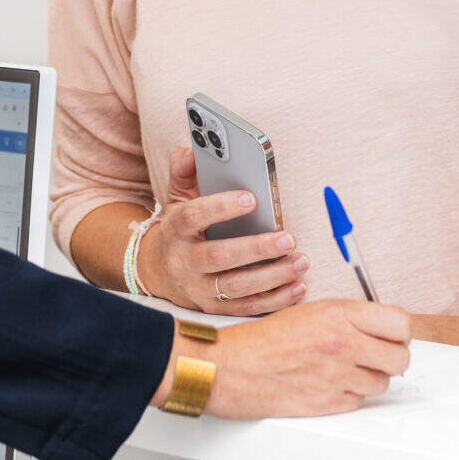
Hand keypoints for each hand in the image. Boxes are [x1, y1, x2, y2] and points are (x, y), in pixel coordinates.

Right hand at [137, 146, 307, 315]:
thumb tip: (192, 151)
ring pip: (237, 287)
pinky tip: (299, 286)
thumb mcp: (176, 197)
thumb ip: (184, 171)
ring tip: (301, 260)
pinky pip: (248, 308)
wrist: (157, 272)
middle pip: (219, 257)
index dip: (221, 207)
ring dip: (273, 276)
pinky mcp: (216, 308)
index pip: (194, 216)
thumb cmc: (180, 228)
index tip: (252, 198)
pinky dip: (276, 300)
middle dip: (256, 248)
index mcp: (177, 229)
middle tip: (288, 237)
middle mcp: (185, 262)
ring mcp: (200, 289)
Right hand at [201, 300, 411, 417]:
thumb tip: (382, 329)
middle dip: (392, 359)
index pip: (400, 323)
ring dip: (370, 379)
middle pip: (400, 358)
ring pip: (382, 383)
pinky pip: (359, 402)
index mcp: (339, 314)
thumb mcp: (310, 311)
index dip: (400, 333)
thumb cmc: (263, 340)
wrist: (229, 367)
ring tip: (345, 371)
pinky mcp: (327, 403)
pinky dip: (350, 396)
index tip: (393, 337)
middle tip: (377, 358)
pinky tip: (329, 386)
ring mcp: (336, 375)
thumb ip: (349, 319)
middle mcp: (342, 343)